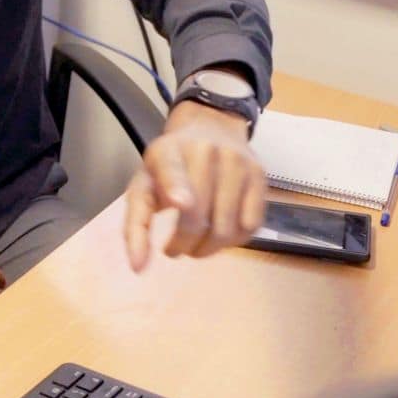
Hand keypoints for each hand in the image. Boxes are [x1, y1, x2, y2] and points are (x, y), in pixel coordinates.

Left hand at [123, 100, 267, 271]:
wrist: (209, 129)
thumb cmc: (169, 168)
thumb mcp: (144, 186)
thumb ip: (136, 225)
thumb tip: (138, 268)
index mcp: (168, 151)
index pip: (172, 170)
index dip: (177, 187)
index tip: (180, 204)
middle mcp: (205, 152)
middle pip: (198, 216)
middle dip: (184, 245)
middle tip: (176, 249)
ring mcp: (237, 163)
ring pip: (226, 227)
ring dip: (208, 249)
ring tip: (196, 246)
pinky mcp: (260, 177)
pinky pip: (251, 226)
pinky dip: (234, 241)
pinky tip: (220, 235)